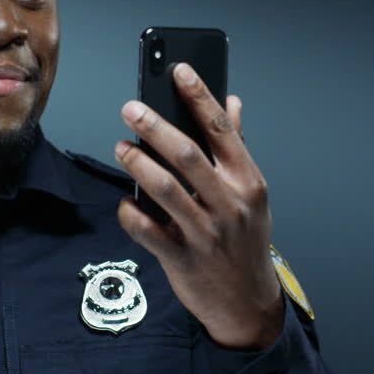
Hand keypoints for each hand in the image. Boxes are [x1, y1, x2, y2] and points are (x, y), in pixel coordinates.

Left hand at [115, 62, 284, 350]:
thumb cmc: (246, 241)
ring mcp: (206, 233)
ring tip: (121, 148)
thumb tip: (231, 102)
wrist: (248, 303)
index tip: (179, 70)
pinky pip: (148, 231)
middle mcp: (229, 204)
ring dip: (138, 165)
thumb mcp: (251, 194)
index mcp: (248, 182)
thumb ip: (236, 148)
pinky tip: (123, 203)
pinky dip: (131, 214)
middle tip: (130, 108)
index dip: (199, 96)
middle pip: (188, 155)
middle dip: (155, 126)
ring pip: (165, 190)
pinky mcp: (182, 258)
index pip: (222, 130)